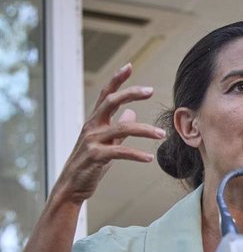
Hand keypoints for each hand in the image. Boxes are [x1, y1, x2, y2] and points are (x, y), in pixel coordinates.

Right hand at [52, 64, 165, 204]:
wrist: (72, 185)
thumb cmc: (90, 163)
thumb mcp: (106, 141)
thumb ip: (119, 127)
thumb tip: (132, 112)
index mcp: (95, 121)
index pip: (105, 94)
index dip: (117, 79)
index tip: (129, 66)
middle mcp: (92, 126)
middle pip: (110, 102)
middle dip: (130, 93)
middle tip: (150, 90)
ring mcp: (92, 141)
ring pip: (121, 128)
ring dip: (144, 130)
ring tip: (162, 134)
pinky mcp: (95, 157)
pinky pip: (119, 152)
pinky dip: (136, 154)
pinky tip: (149, 158)